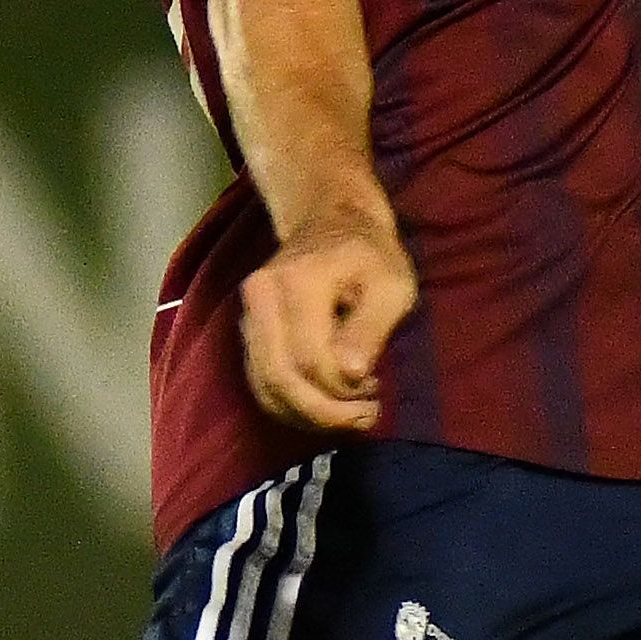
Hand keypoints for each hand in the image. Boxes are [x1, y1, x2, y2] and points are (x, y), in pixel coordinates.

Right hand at [240, 208, 412, 435]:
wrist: (331, 224)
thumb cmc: (371, 256)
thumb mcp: (392, 285)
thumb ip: (371, 328)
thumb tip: (351, 374)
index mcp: (296, 281)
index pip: (310, 359)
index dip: (343, 389)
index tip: (376, 389)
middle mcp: (260, 298)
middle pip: (280, 379)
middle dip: (325, 412)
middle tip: (366, 415)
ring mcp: (248, 316)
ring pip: (266, 389)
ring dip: (309, 415)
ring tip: (351, 415)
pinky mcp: (249, 334)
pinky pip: (261, 385)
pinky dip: (293, 408)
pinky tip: (326, 407)